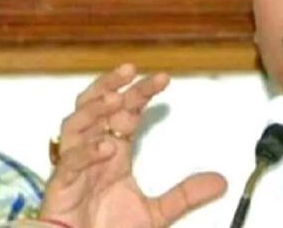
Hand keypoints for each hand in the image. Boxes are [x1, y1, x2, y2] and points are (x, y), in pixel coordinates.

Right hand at [40, 64, 226, 227]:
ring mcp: (74, 169)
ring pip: (73, 126)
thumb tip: (222, 181)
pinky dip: (85, 152)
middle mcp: (92, 153)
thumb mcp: (157, 213)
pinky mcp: (61, 189)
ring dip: (93, 110)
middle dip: (110, 85)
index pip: (125, 112)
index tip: (163, 79)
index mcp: (113, 152)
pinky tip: (105, 147)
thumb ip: (185, 194)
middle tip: (131, 70)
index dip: (140, 93)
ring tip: (116, 99)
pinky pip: (68, 164)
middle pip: (94, 107)